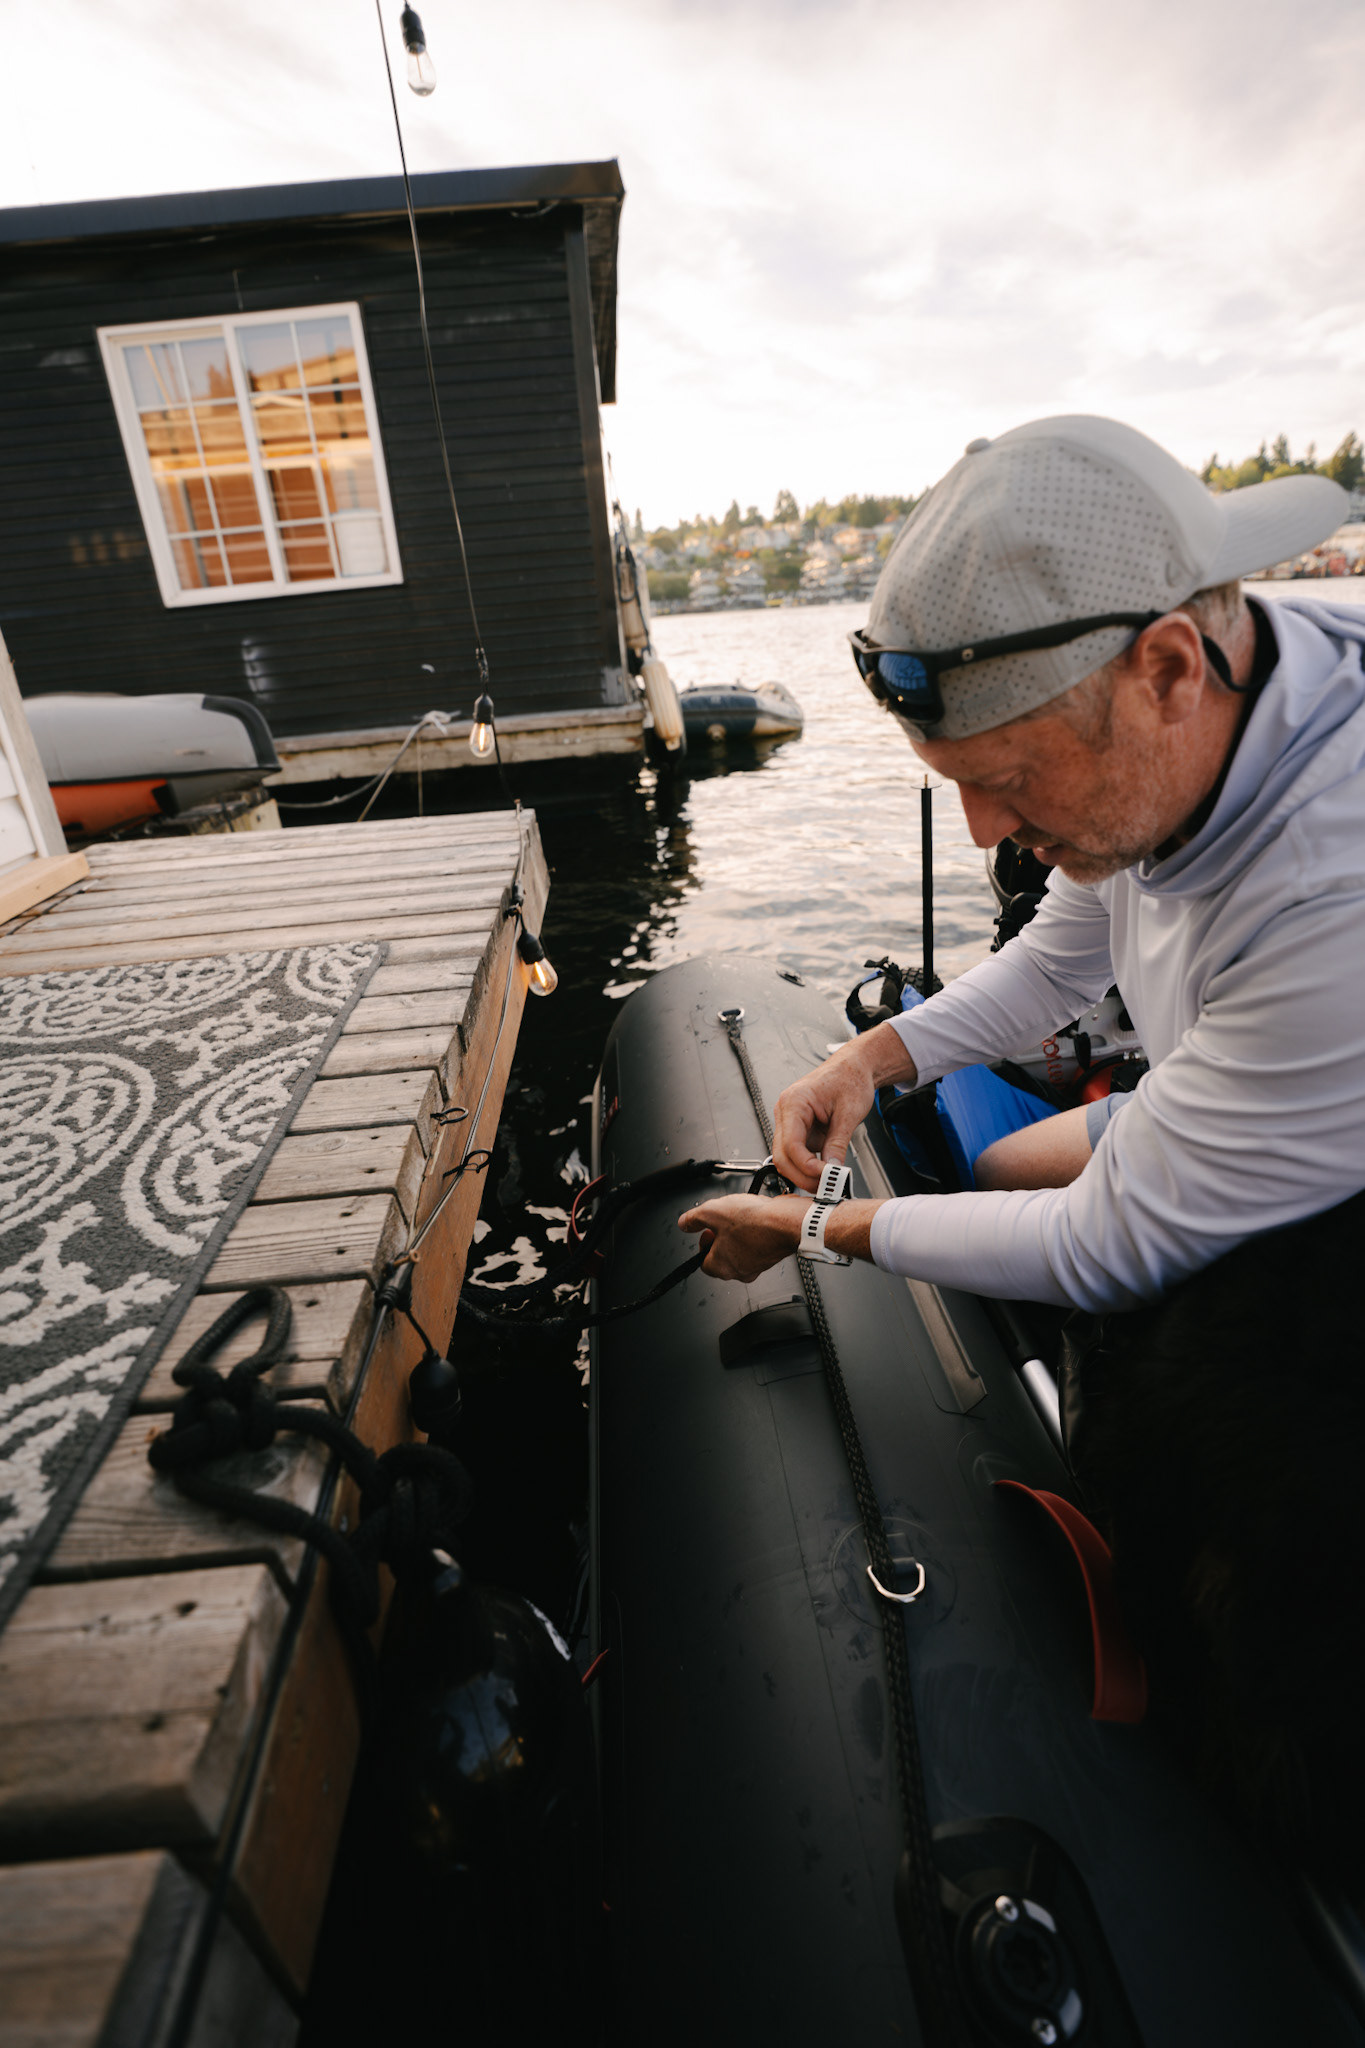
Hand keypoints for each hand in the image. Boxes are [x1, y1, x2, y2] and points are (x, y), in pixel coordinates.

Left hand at [678, 1195, 806, 1280]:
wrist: (789, 1221)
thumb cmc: (755, 1222)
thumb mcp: (713, 1212)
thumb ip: (694, 1219)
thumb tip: (685, 1223)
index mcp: (722, 1267)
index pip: (703, 1262)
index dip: (704, 1243)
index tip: (708, 1230)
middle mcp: (740, 1271)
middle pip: (722, 1256)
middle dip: (721, 1237)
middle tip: (725, 1221)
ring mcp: (758, 1265)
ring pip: (740, 1250)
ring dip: (738, 1233)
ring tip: (742, 1216)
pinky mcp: (772, 1256)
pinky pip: (757, 1245)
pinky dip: (755, 1232)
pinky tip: (757, 1217)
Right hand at [771, 1021, 916, 1189]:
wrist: (854, 1067)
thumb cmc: (851, 1078)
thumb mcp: (849, 1113)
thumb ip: (837, 1143)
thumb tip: (832, 1169)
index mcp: (794, 1102)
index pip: (790, 1144)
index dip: (806, 1166)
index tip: (825, 1177)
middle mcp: (786, 1112)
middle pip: (782, 1155)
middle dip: (802, 1175)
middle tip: (825, 1187)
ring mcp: (790, 1121)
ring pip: (787, 1157)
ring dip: (805, 1172)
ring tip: (828, 1181)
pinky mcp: (799, 1129)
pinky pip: (798, 1153)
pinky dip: (809, 1165)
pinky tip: (825, 1170)